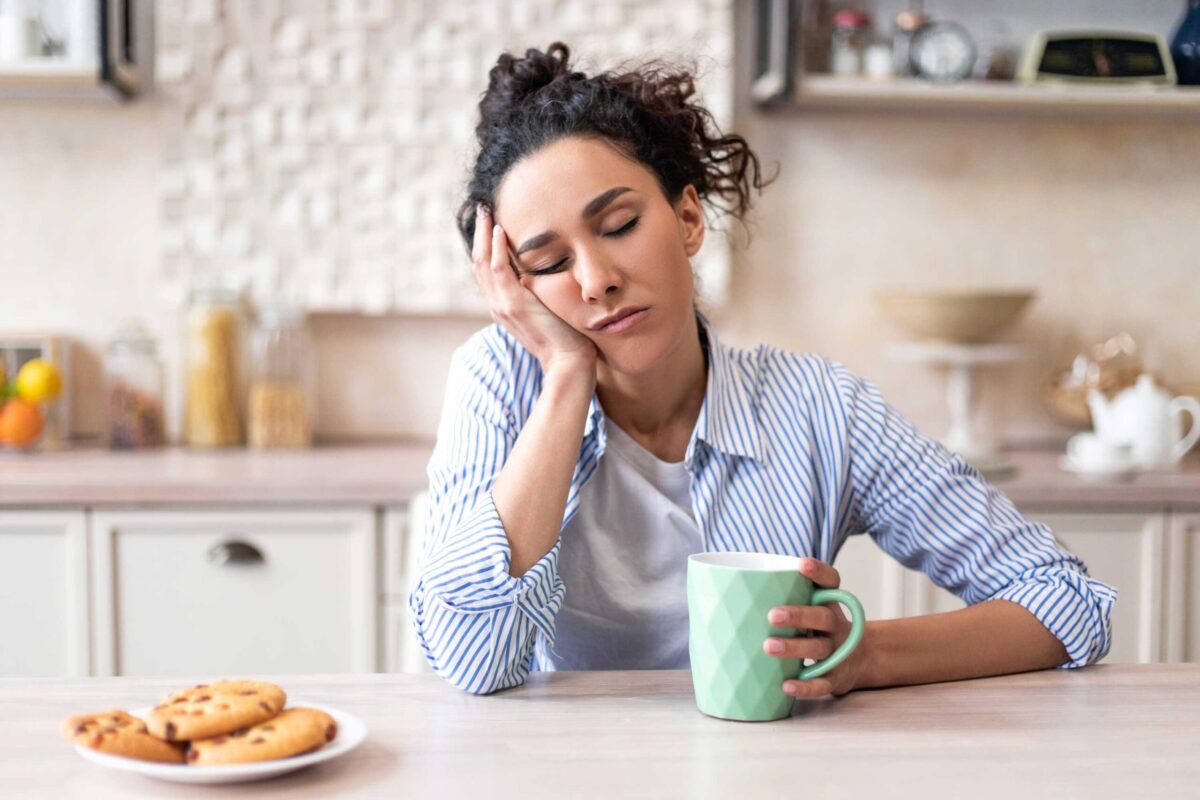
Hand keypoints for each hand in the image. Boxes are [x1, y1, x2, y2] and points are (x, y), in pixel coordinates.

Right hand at [472, 204, 597, 375]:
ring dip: (484, 234)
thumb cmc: (566, 336)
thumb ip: (539, 292)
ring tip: (487, 212)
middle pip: (478, 263)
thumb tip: (547, 270)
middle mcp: (497, 305)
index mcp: (503, 306)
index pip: (486, 270)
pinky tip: (500, 230)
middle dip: (479, 234)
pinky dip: (497, 248)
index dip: (485, 245)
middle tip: (483, 209)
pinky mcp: (514, 304)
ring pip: (483, 263)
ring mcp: (502, 305)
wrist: (568, 361)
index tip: (489, 222)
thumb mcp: (547, 309)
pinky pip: (499, 270)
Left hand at [762, 557, 868, 698]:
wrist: (860, 660)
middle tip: (772, 616)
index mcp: (829, 603)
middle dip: (799, 615)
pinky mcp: (837, 677)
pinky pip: (822, 684)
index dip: (819, 572)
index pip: (831, 582)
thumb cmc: (819, 629)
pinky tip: (786, 685)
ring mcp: (839, 652)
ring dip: (794, 648)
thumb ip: (783, 598)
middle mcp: (836, 625)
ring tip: (768, 647)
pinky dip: (806, 686)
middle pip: (823, 617)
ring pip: (819, 648)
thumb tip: (724, 590)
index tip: (802, 564)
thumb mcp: (813, 608)